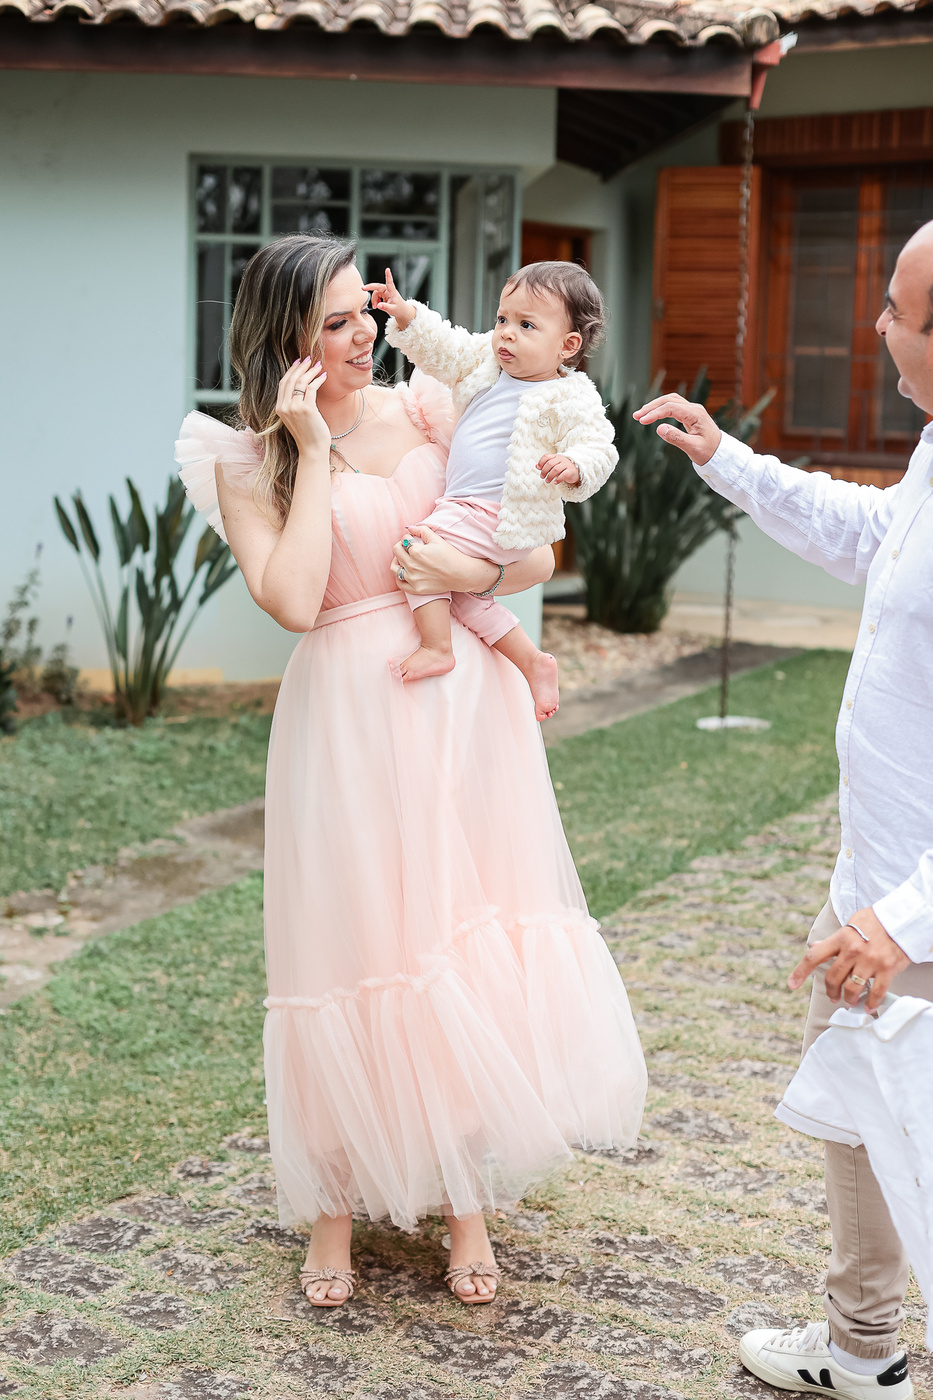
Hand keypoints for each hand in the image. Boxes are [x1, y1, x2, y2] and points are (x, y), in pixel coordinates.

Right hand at [276, 357, 330, 457]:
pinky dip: (318, 380)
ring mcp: (295, 408)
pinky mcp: (307, 409)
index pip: (283, 383)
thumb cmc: (308, 435)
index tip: (298, 362)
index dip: (291, 371)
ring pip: (300, 382)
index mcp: (279, 408)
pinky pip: (311, 388)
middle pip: (290, 379)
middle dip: (300, 367)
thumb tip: (302, 386)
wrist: (312, 450)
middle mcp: (284, 407)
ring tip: (318, 366)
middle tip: (309, 359)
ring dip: (310, 371)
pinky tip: (324, 376)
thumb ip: (294, 404)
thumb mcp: (296, 418)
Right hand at [364, 268, 414, 330]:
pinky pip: (376, 296)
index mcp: (392, 292)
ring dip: (374, 300)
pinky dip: (375, 301)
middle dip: (370, 287)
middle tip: (363, 288)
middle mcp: (388, 290)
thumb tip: (378, 305)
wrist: (401, 311)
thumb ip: (385, 307)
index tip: (387, 269)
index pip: (390, 282)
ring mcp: (385, 292)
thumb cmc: (399, 309)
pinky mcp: (383, 295)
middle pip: (377, 287)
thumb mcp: (392, 310)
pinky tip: (377, 305)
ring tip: (375, 307)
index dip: (388, 276)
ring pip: (375, 293)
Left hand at [391, 526, 497, 594]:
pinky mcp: (416, 589)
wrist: (461, 575)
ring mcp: (413, 579)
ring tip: (404, 559)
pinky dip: (399, 577)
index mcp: (417, 552)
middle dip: (401, 547)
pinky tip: (404, 572)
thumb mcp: (438, 539)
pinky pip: (400, 583)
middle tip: (408, 548)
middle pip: (396, 552)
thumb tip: (410, 528)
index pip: (403, 541)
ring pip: (394, 567)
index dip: (408, 538)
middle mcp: (412, 566)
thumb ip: (422, 530)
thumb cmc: (451, 556)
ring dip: (397, 561)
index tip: (413, 540)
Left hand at [538, 454, 580, 486]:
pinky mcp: (571, 471)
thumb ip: (545, 465)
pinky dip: (558, 479)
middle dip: (544, 471)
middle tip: (542, 477)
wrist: (576, 471)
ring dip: (550, 476)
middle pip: (550, 464)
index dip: (541, 462)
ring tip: (547, 481)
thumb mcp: (554, 465)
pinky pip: (563, 475)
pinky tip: (555, 483)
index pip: (546, 457)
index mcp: (556, 456)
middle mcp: (561, 459)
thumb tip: (536, 466)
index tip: (538, 468)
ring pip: (556, 469)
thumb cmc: (563, 468)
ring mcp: (566, 464)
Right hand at [632, 393, 720, 466]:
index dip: (655, 413)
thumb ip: (676, 438)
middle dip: (652, 406)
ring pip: (671, 401)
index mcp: (696, 414)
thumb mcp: (693, 448)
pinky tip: (653, 415)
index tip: (642, 421)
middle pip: (669, 400)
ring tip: (641, 415)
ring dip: (655, 406)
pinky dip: (661, 409)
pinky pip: (673, 406)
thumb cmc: (709, 452)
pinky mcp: (690, 415)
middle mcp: (694, 409)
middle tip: (637, 416)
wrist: (721, 453)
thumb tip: (659, 428)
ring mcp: (692, 410)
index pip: (671, 408)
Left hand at [789, 906, 910, 1011]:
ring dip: (849, 998)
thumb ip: (834, 938)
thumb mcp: (851, 923)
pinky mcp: (887, 969)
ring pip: (853, 988)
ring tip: (850, 1000)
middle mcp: (853, 950)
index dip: (800, 972)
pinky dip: (872, 1002)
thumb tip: (816, 946)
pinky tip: (868, 1006)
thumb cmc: (876, 920)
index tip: (792, 984)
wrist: (904, 918)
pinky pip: (877, 992)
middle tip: (833, 996)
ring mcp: (871, 960)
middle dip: (831, 991)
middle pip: (833, 978)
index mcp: (841, 937)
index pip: (815, 956)